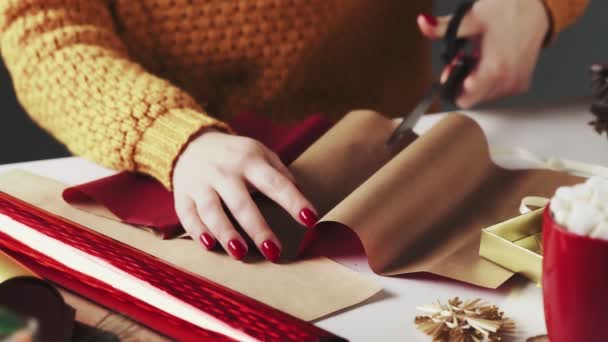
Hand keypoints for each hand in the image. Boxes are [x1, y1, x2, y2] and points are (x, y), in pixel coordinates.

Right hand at [172, 130, 317, 261]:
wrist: (190, 142)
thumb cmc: (234, 155)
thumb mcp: (260, 153)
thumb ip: (280, 173)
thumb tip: (301, 197)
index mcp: (249, 160)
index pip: (274, 183)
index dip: (293, 201)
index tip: (310, 220)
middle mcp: (224, 171)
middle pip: (241, 202)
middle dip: (258, 228)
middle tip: (274, 252)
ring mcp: (200, 183)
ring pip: (212, 211)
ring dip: (226, 233)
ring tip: (241, 254)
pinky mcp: (182, 194)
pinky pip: (188, 215)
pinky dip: (197, 231)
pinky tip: (209, 246)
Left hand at [417, 0, 549, 107]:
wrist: (537, 8)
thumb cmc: (509, 10)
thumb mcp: (471, 17)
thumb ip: (442, 26)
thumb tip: (423, 22)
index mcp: (495, 69)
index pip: (464, 98)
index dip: (452, 84)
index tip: (452, 65)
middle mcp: (507, 81)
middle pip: (472, 98)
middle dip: (462, 81)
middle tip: (464, 57)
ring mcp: (516, 84)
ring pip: (483, 96)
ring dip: (475, 81)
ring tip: (479, 57)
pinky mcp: (521, 84)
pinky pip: (496, 91)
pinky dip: (488, 80)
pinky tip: (490, 61)